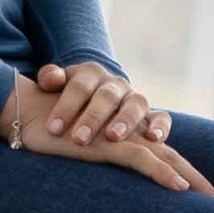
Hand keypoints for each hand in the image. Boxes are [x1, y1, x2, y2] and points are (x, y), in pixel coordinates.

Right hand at [0, 71, 213, 196]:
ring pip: (165, 156)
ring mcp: (120, 136)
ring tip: (212, 203)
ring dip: (191, 181)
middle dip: (200, 181)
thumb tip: (104, 196)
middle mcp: (128, 132)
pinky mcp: (108, 142)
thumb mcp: (79, 151)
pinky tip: (181, 189)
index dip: (185, 175)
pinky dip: (163, 174)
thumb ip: (96, 161)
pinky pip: (142, 159)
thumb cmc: (50, 132)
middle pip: (173, 156)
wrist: (26, 112)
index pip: (162, 155)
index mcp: (125, 135)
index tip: (205, 200)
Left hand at [35, 59, 172, 148]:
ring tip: (113, 137)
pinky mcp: (151, 115)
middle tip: (79, 138)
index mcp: (91, 73)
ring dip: (126, 120)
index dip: (66, 106)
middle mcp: (115, 84)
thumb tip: (51, 79)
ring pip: (136, 104)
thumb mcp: (57, 85)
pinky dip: (161, 127)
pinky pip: (162, 117)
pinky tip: (154, 139)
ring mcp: (134, 99)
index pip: (79, 86)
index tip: (53, 128)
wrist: (93, 99)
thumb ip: (51, 78)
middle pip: (106, 96)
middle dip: (93, 117)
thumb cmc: (68, 98)